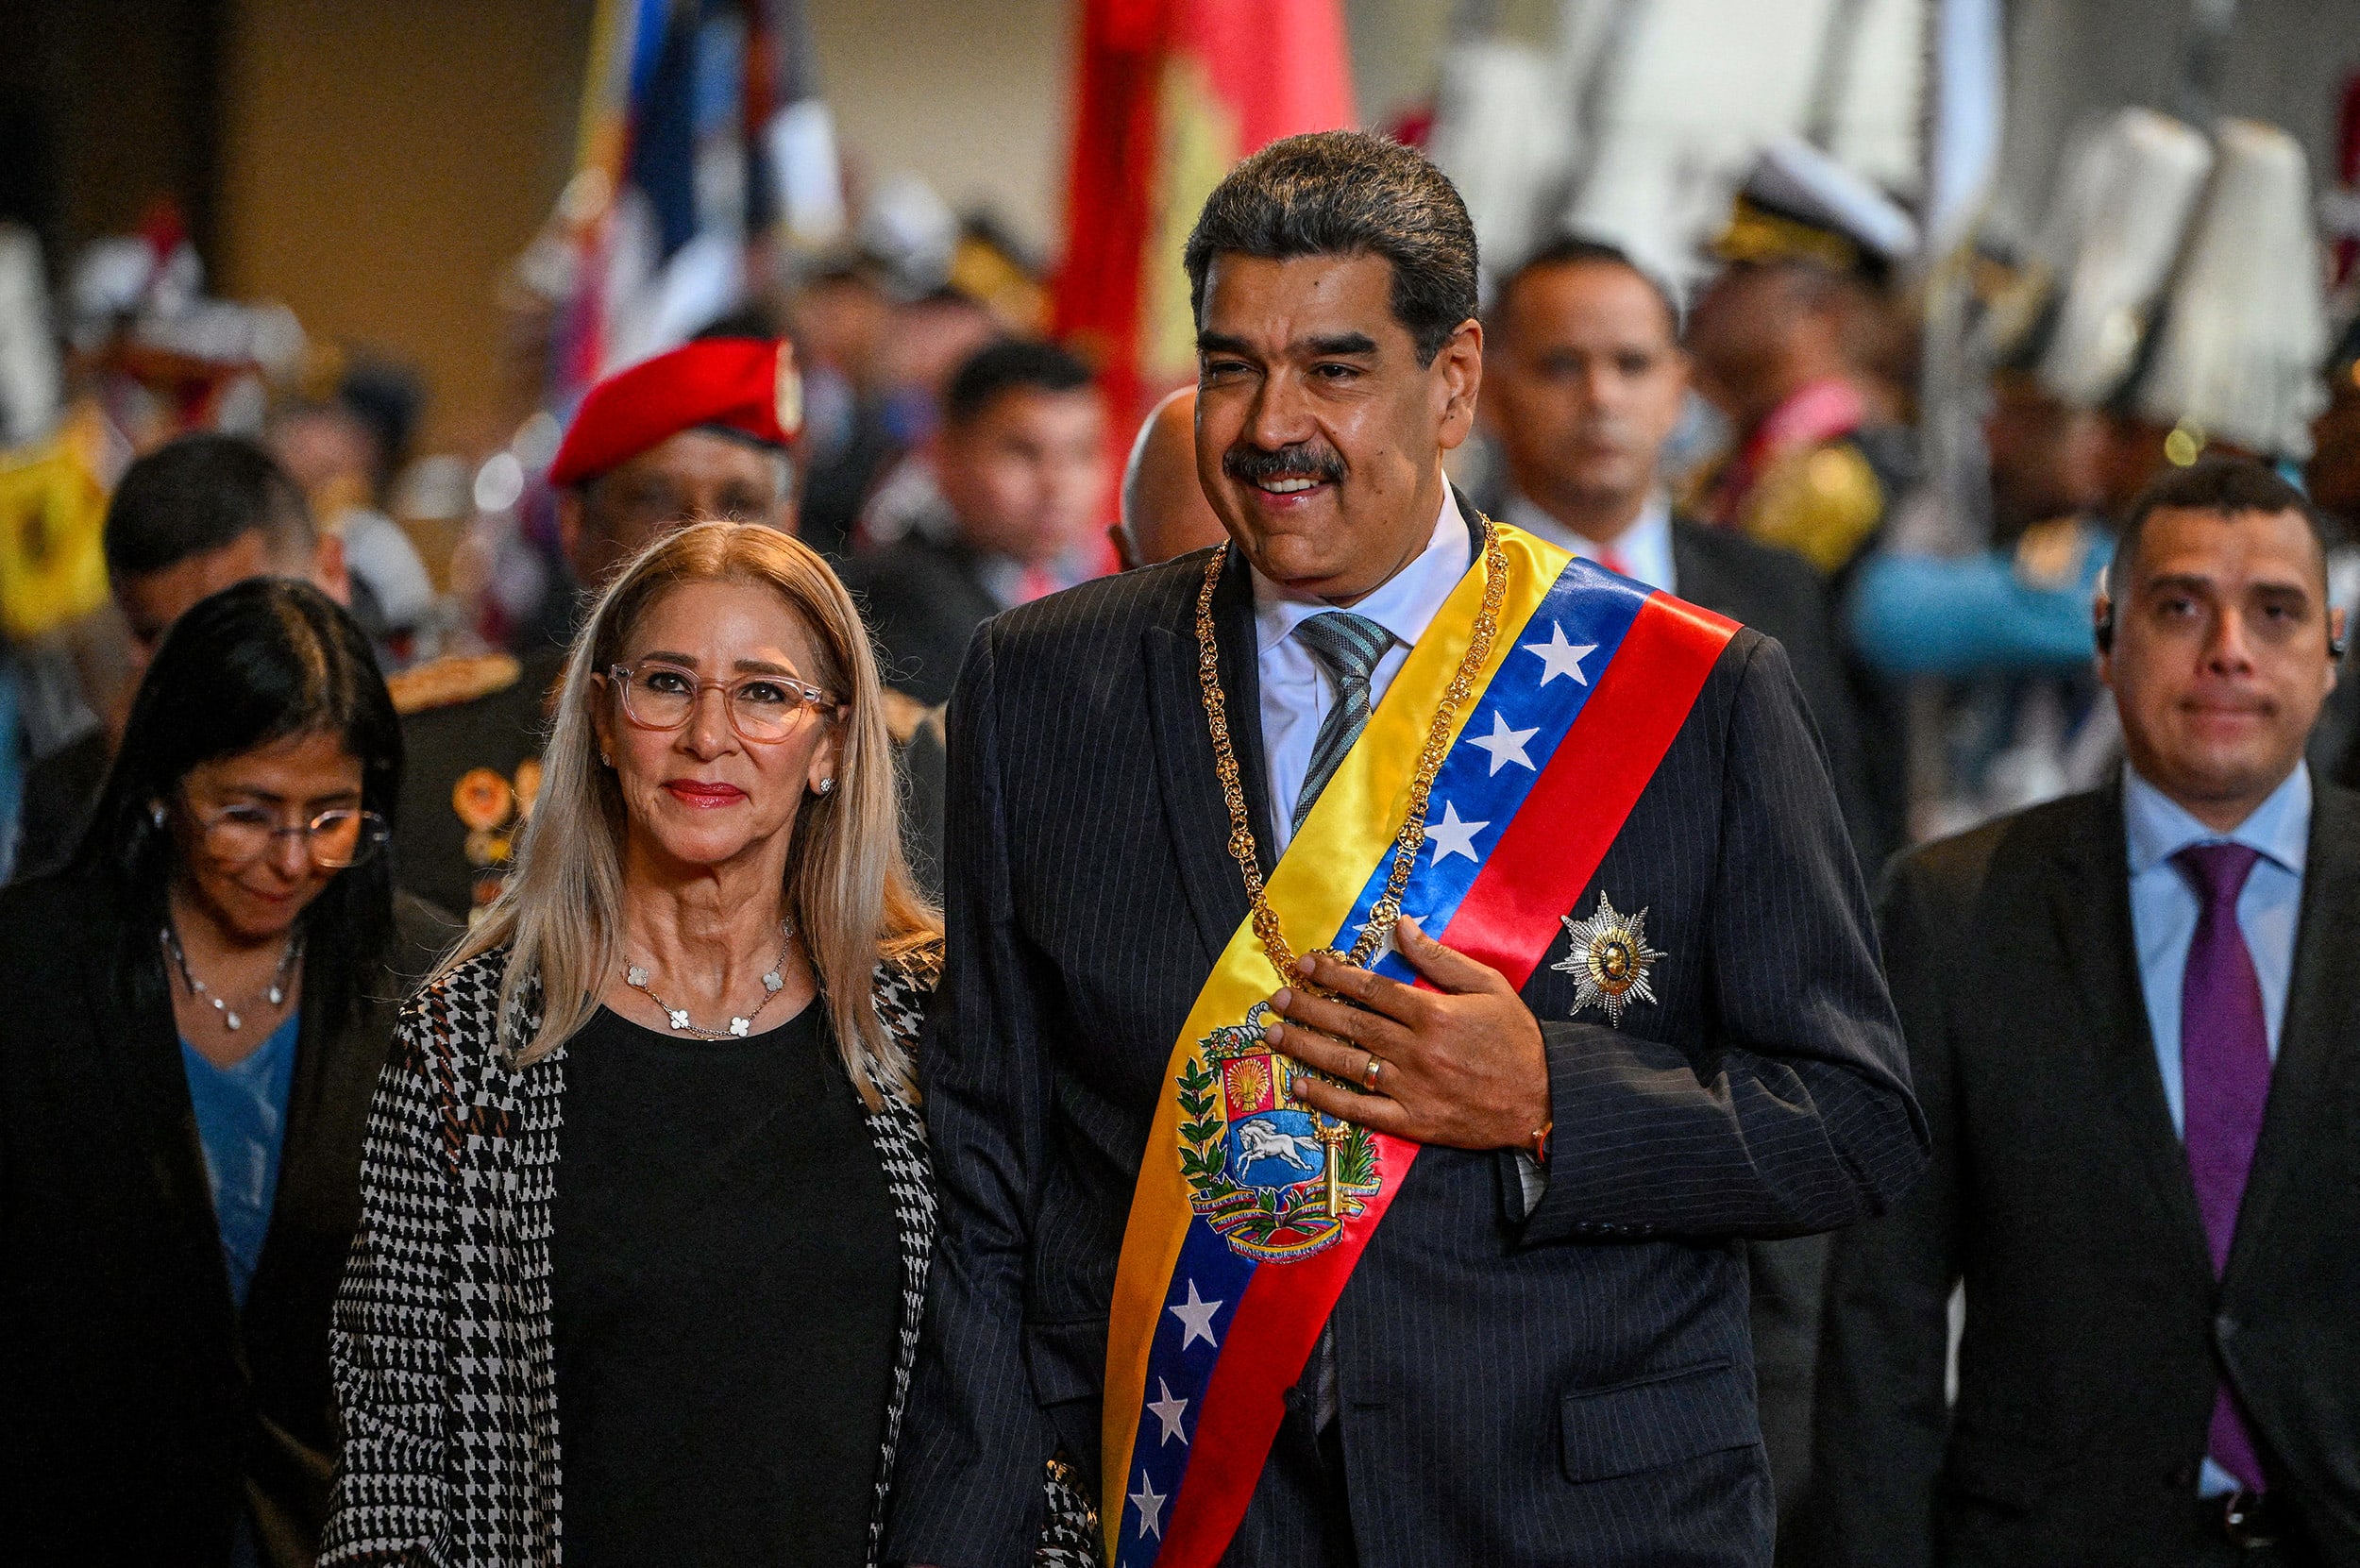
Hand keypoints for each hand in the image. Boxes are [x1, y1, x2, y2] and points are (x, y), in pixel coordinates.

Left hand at [1261, 915, 1549, 1151]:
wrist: (1543, 1101)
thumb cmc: (1517, 1040)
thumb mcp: (1489, 987)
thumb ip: (1441, 958)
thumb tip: (1402, 925)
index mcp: (1434, 1013)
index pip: (1371, 989)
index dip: (1333, 976)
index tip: (1305, 966)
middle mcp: (1416, 1050)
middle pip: (1350, 1024)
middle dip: (1308, 1008)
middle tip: (1276, 997)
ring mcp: (1411, 1088)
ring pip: (1347, 1064)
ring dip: (1306, 1047)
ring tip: (1274, 1033)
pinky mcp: (1413, 1122)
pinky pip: (1361, 1110)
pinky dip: (1328, 1098)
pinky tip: (1300, 1085)